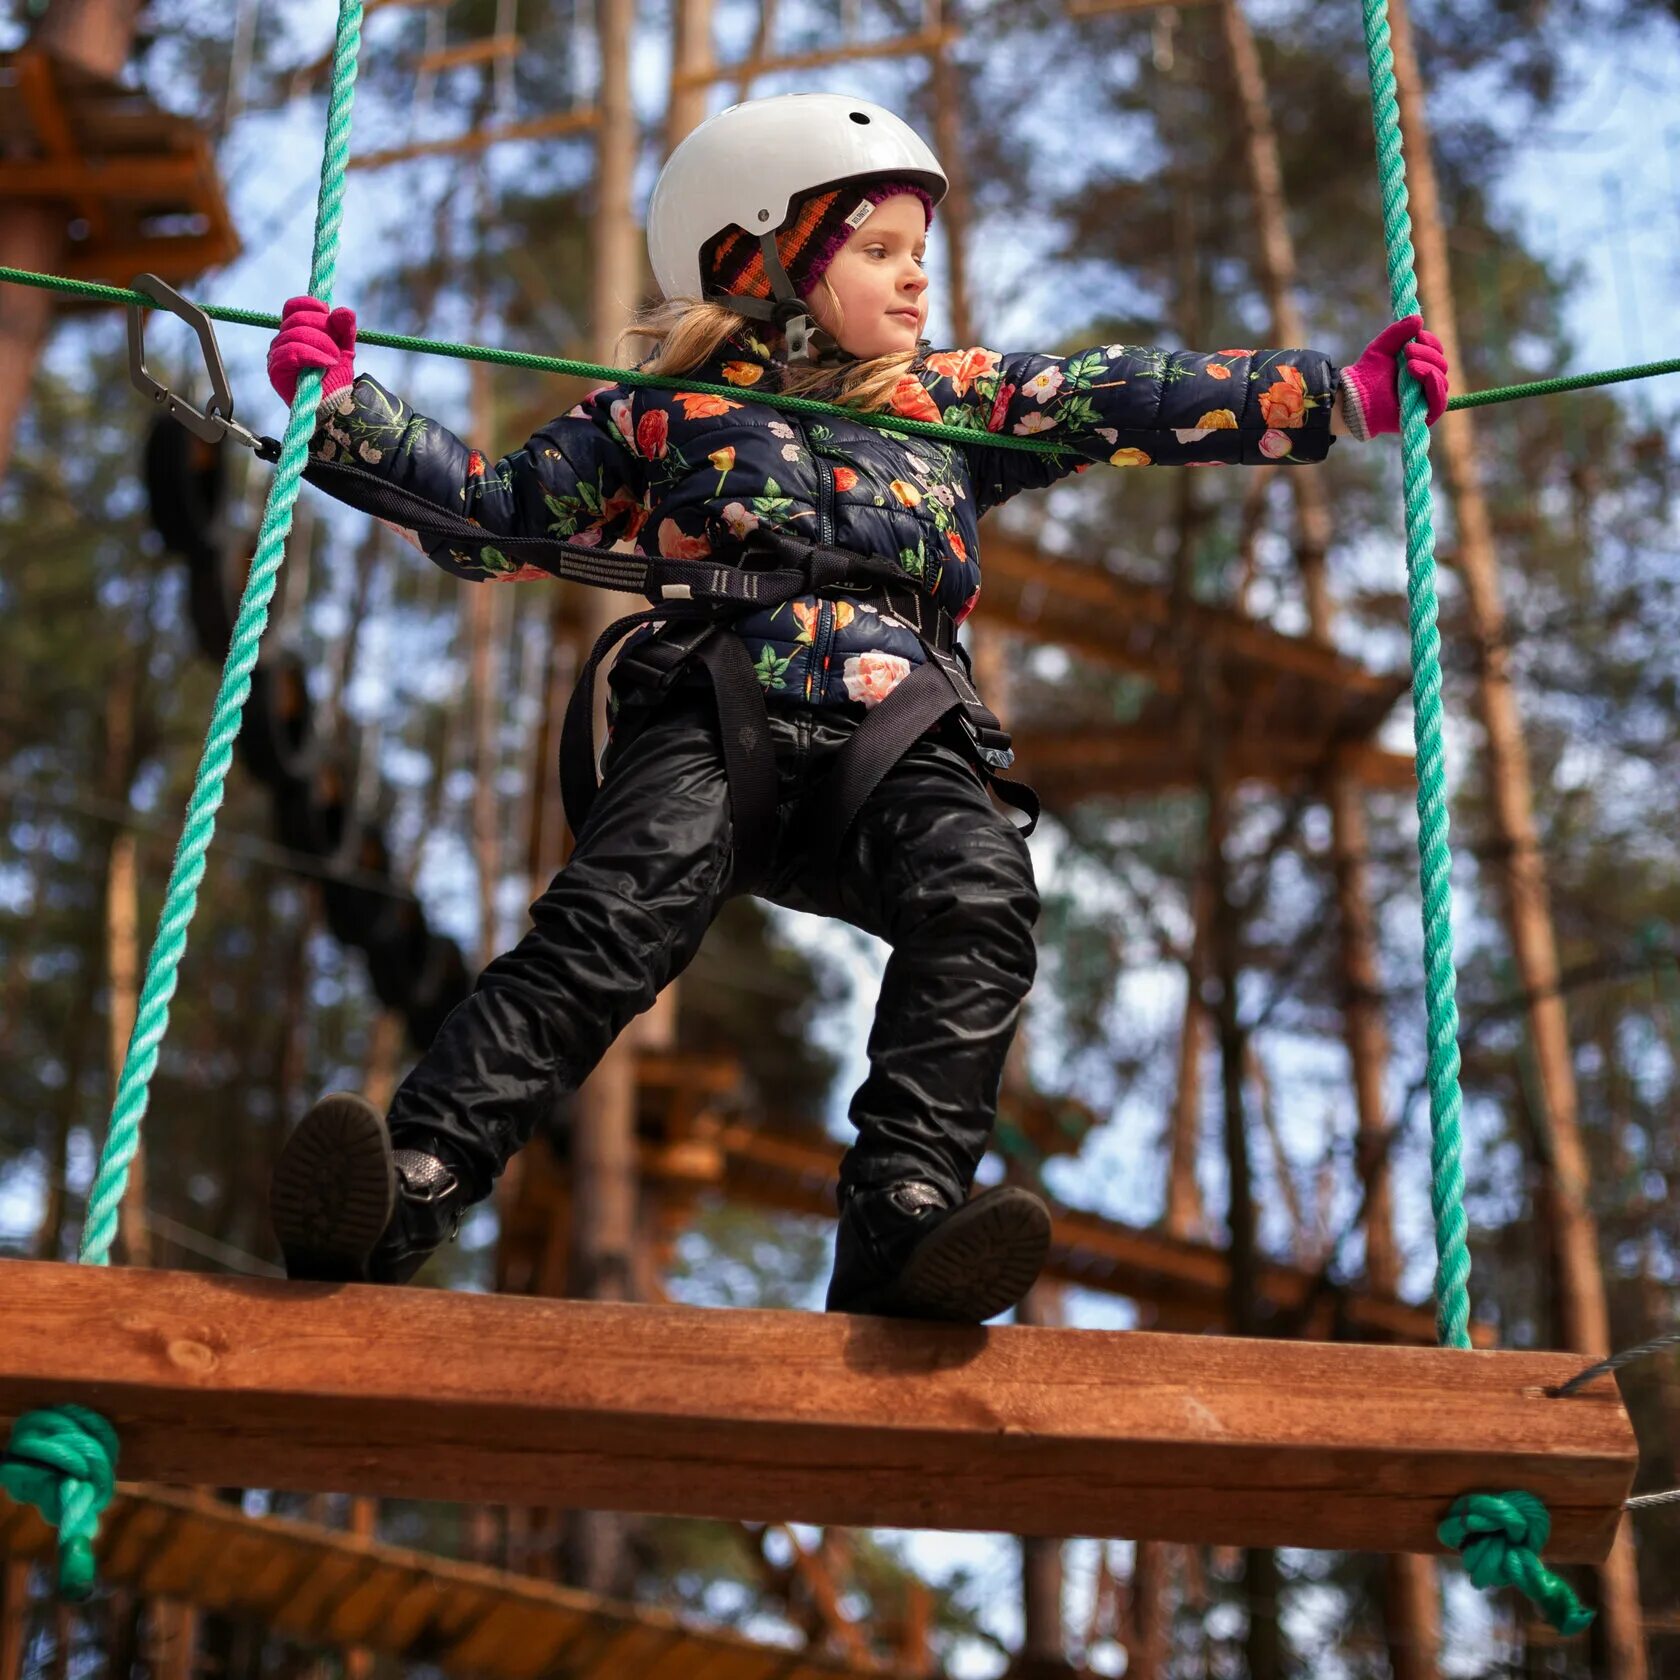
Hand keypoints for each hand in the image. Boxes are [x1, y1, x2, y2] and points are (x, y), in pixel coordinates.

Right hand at [267, 295, 357, 405]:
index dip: (310, 305)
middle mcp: (281, 340)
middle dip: (323, 330)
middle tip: (338, 350)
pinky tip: (327, 363)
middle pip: (297, 319)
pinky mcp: (276, 370)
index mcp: (294, 331)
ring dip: (322, 345)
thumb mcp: (345, 349)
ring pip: (295, 334)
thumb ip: (345, 329)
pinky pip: (292, 352)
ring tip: (335, 360)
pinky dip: (313, 355)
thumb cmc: (335, 378)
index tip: (328, 313)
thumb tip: (345, 311)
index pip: (293, 307)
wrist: (334, 407)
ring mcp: (276, 355)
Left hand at [1340, 315, 1448, 438]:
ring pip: (1442, 381)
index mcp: (1420, 366)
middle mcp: (1426, 383)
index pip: (1437, 353)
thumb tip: (1419, 318)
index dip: (1431, 342)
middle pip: (1441, 365)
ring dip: (1429, 367)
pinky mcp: (1424, 416)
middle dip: (1428, 354)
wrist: (1354, 397)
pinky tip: (1424, 374)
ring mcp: (1426, 400)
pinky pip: (1439, 402)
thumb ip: (1399, 332)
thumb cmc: (1367, 373)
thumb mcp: (1382, 347)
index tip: (1418, 335)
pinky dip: (1435, 385)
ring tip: (1409, 363)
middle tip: (1408, 350)